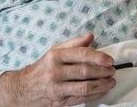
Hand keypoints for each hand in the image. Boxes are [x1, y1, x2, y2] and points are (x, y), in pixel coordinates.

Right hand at [0, 33, 115, 106]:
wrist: (22, 89)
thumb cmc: (43, 67)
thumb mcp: (56, 50)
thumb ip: (74, 43)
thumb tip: (90, 36)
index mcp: (56, 56)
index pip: (81, 54)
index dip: (98, 57)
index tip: (110, 59)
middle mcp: (55, 72)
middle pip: (85, 71)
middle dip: (103, 71)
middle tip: (113, 70)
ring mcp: (57, 89)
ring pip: (84, 87)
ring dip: (102, 84)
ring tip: (111, 81)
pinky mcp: (59, 102)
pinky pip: (81, 99)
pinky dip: (95, 95)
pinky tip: (103, 90)